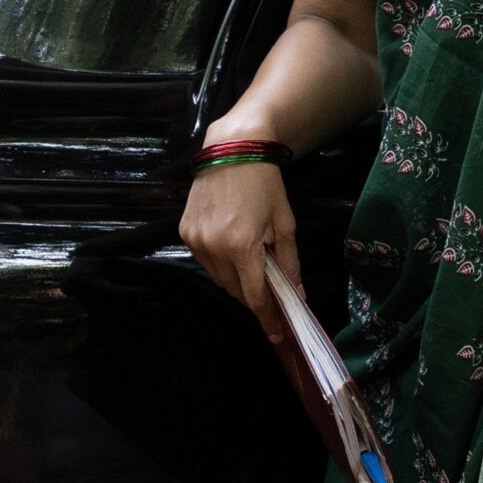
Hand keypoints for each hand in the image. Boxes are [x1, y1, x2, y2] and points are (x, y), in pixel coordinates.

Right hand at [178, 162, 301, 340]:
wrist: (231, 148)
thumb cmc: (265, 184)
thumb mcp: (284, 224)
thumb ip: (289, 263)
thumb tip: (297, 296)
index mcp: (242, 247)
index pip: (254, 297)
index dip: (267, 318)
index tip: (276, 334)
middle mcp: (213, 248)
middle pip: (235, 291)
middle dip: (255, 297)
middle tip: (271, 292)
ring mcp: (195, 240)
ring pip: (218, 278)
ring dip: (237, 280)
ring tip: (251, 263)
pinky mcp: (185, 231)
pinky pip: (205, 261)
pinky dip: (220, 263)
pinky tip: (232, 247)